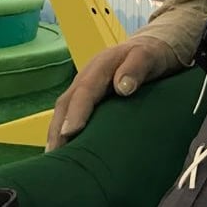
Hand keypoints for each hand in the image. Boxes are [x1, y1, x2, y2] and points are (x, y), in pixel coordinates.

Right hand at [46, 36, 182, 151]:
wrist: (150, 47)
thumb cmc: (151, 55)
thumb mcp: (149, 57)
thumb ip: (136, 68)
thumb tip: (122, 88)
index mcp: (100, 66)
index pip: (85, 91)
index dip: (76, 112)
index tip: (70, 132)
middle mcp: (86, 76)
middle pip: (66, 103)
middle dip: (58, 129)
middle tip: (55, 155)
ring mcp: (83, 87)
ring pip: (64, 111)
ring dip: (57, 134)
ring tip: (55, 159)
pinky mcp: (86, 98)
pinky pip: (70, 114)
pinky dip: (64, 132)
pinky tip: (64, 151)